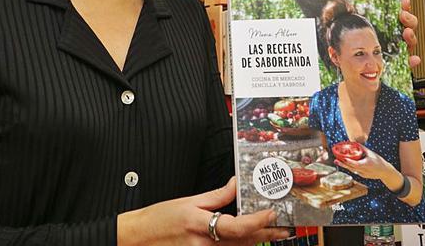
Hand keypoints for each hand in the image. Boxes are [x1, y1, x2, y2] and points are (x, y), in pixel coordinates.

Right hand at [117, 177, 290, 245]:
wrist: (139, 238)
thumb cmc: (159, 219)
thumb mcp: (189, 201)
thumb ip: (217, 195)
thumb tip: (236, 184)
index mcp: (201, 224)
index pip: (237, 226)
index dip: (258, 221)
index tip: (272, 212)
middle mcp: (205, 244)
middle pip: (244, 241)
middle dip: (267, 234)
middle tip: (285, 228)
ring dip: (257, 241)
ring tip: (275, 234)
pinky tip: (250, 240)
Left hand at [334, 146, 395, 181]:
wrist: (385, 172)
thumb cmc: (378, 161)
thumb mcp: (371, 153)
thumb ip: (362, 148)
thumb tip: (354, 143)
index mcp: (367, 164)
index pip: (357, 164)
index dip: (350, 162)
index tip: (344, 159)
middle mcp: (364, 170)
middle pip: (352, 168)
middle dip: (343, 164)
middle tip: (335, 160)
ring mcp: (363, 174)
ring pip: (352, 170)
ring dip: (345, 166)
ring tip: (337, 161)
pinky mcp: (362, 176)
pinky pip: (355, 171)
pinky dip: (350, 167)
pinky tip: (345, 164)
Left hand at [341, 0, 420, 68]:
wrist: (337, 59)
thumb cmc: (344, 36)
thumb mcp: (344, 16)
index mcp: (382, 23)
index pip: (397, 13)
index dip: (403, 6)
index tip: (403, 2)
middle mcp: (390, 36)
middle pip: (407, 26)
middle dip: (409, 19)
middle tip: (403, 16)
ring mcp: (391, 50)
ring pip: (409, 43)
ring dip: (412, 37)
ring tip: (406, 33)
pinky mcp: (390, 64)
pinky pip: (405, 64)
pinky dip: (411, 61)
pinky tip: (412, 58)